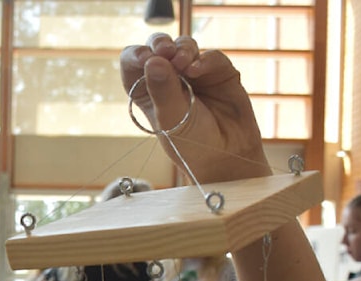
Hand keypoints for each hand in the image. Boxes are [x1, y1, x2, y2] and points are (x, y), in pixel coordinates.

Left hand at [119, 34, 268, 182]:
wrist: (227, 156)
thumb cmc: (192, 144)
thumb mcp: (171, 121)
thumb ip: (163, 92)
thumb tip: (153, 61)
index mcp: (147, 91)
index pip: (133, 64)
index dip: (135, 56)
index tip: (143, 59)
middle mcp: (169, 78)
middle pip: (158, 48)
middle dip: (159, 44)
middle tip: (164, 51)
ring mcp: (194, 73)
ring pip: (184, 47)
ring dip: (182, 49)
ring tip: (182, 63)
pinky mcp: (218, 72)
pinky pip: (210, 56)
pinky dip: (204, 59)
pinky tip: (197, 70)